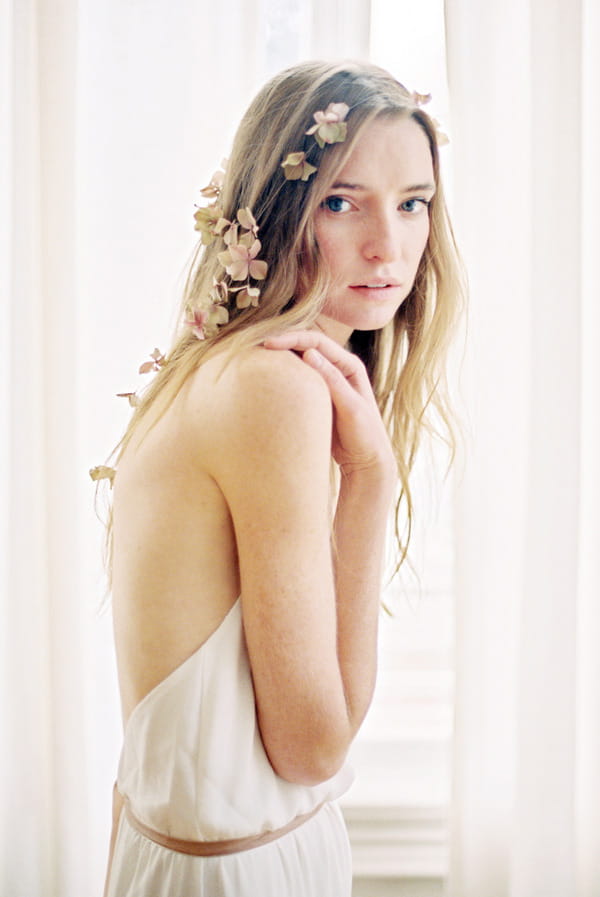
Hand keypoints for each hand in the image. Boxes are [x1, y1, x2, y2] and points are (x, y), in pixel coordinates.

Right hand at [264, 330, 395, 481]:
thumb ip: (332, 380)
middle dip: (283, 342)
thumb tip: (309, 353)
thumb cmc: (365, 434)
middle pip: (307, 346)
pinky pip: (298, 378)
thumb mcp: (351, 407)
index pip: (317, 341)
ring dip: (282, 356)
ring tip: (258, 356)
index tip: (269, 343)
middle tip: (257, 346)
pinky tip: (268, 376)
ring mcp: (327, 381)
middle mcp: (338, 368)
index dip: (292, 338)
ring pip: (301, 361)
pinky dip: (284, 374)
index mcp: (350, 365)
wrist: (366, 461)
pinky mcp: (318, 396)